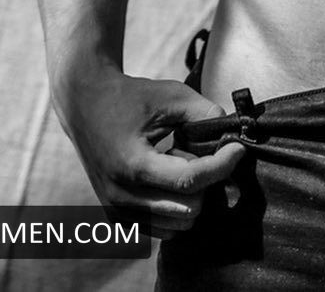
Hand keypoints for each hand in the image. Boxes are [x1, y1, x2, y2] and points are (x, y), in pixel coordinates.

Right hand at [57, 68, 245, 238]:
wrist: (86, 103)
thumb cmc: (131, 96)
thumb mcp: (171, 94)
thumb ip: (205, 113)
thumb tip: (231, 136)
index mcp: (133, 164)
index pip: (190, 180)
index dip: (222, 165)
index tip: (238, 148)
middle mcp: (121, 195)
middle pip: (189, 208)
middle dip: (204, 179)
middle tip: (196, 150)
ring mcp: (117, 210)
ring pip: (178, 225)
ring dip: (190, 196)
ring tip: (177, 163)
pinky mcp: (117, 217)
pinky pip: (163, 229)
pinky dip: (176, 207)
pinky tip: (166, 178)